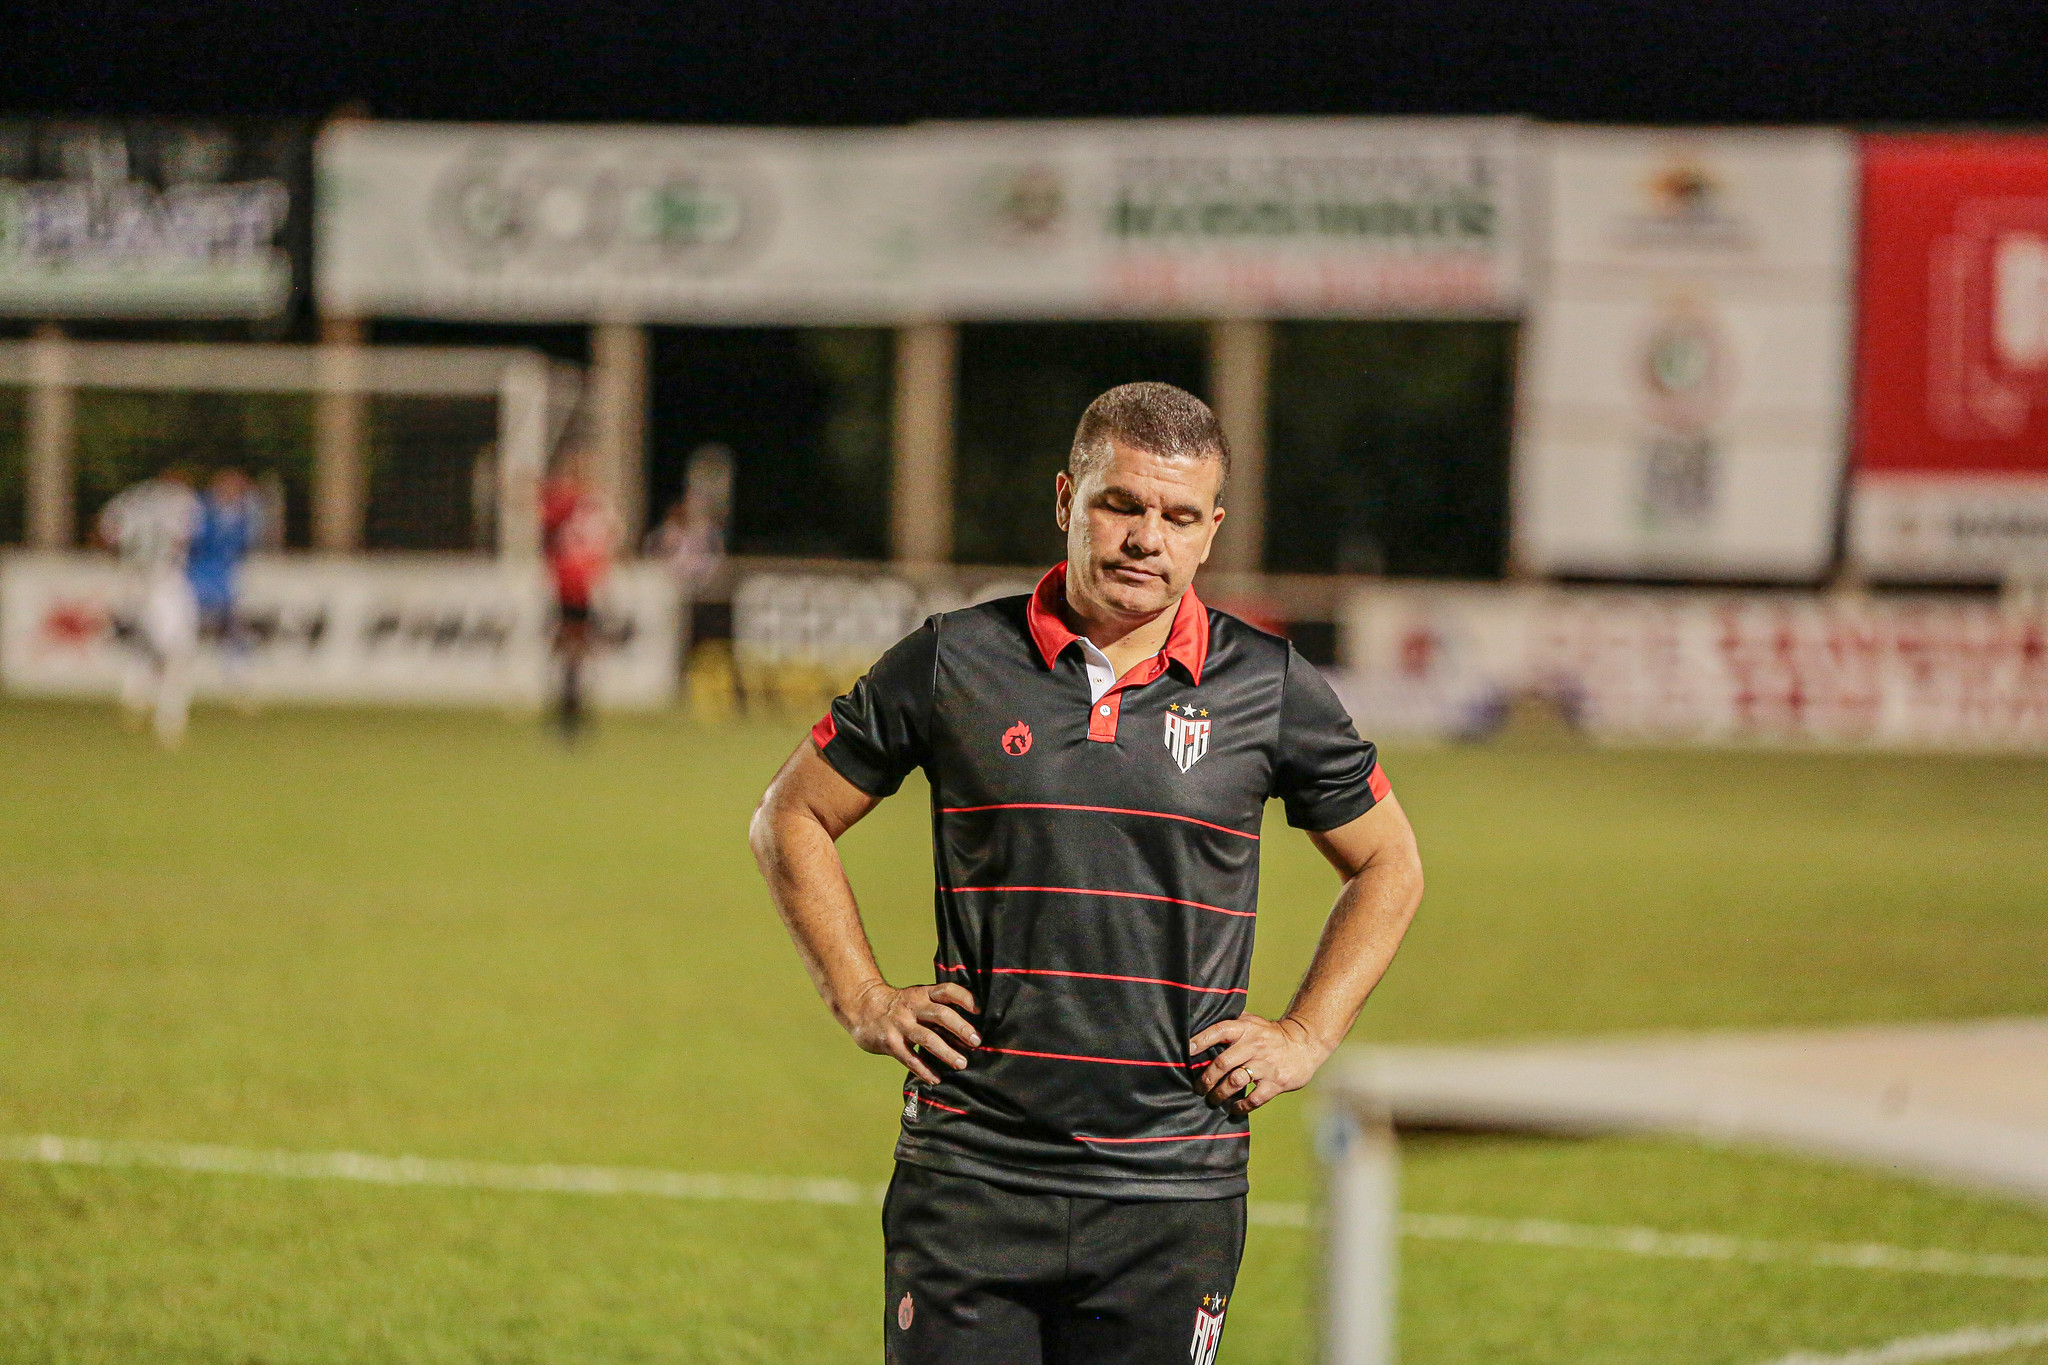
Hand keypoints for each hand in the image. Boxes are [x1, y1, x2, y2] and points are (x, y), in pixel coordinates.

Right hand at [845, 981, 979, 1085]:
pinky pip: (910, 1058)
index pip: (946, 990)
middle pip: (940, 1014)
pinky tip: (936, 1079)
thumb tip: (968, 1035)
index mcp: (923, 994)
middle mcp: (912, 1006)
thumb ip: (938, 1013)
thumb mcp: (918, 1000)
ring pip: (927, 1038)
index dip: (964, 998)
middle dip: (960, 1028)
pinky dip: (924, 1069)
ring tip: (962, 1064)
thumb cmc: (900, 1008)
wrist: (863, 1009)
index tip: (977, 1010)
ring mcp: (900, 1024)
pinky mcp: (890, 1042)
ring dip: (946, 1052)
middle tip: (976, 1041)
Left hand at [1189, 1014, 1330, 1115]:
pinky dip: (1241, 1106)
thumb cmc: (1269, 1033)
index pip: (1219, 1030)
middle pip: (1223, 1061)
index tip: (1187, 1052)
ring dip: (1220, 1093)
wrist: (1305, 1043)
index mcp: (1246, 1028)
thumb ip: (1230, 1023)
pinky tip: (1233, 1108)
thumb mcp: (1252, 1021)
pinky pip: (1255, 1098)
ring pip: (1236, 1081)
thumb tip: (1199, 1025)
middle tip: (1198, 1087)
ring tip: (1212, 1100)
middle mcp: (1254, 1045)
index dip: (1201, 1041)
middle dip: (1206, 1077)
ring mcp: (1266, 1065)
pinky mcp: (1276, 1082)